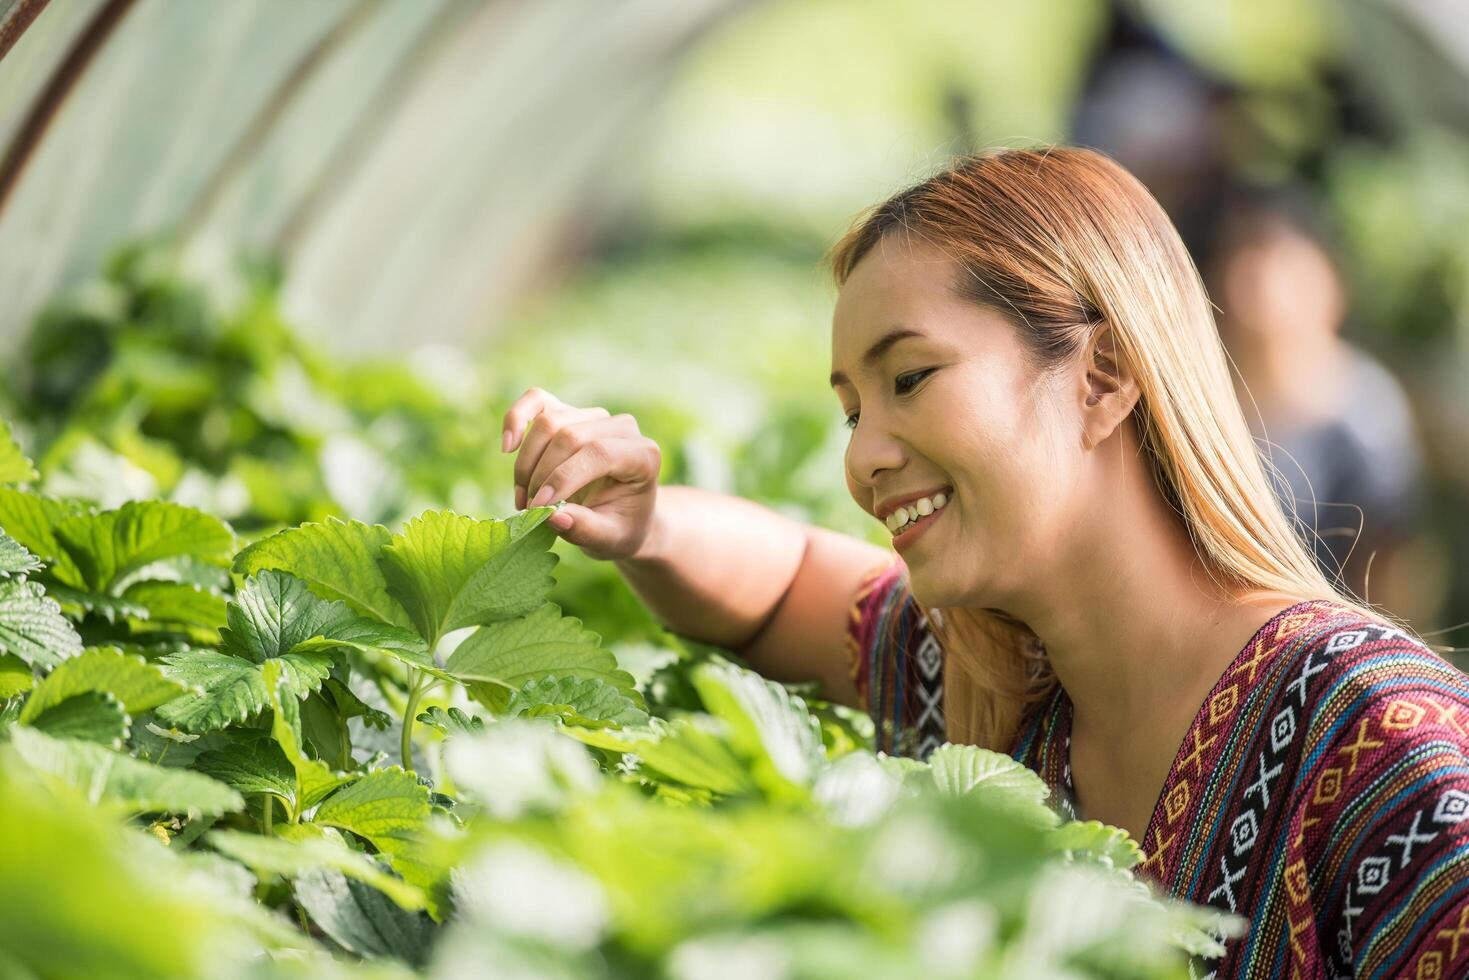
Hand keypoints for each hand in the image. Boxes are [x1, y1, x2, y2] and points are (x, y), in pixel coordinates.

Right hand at [501, 387, 661, 560]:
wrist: (620, 516)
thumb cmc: (619, 528)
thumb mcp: (610, 539)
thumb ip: (586, 529)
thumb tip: (553, 516)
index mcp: (643, 455)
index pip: (598, 452)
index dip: (563, 477)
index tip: (539, 509)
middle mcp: (622, 427)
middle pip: (569, 436)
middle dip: (541, 475)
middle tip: (531, 512)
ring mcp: (594, 415)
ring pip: (548, 422)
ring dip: (526, 463)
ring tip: (524, 500)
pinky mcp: (568, 411)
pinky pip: (536, 400)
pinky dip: (516, 418)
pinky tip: (508, 446)